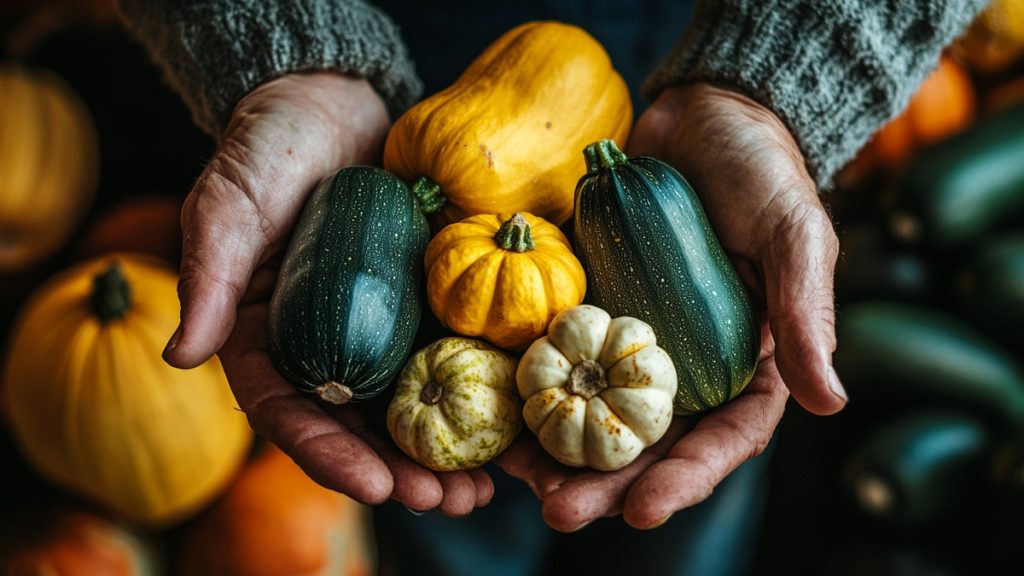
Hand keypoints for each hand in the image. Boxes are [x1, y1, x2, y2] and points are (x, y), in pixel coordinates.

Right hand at [163, 72, 491, 515]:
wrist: (334, 104)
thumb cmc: (270, 148)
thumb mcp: (230, 204)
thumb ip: (210, 276)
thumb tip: (180, 356)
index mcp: (267, 338)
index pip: (290, 412)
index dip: (329, 453)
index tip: (374, 484)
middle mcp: (324, 347)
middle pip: (357, 426)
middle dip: (399, 471)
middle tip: (445, 501)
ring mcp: (378, 330)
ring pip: (408, 406)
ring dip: (444, 453)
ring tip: (482, 490)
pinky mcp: (424, 304)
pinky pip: (450, 356)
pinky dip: (478, 396)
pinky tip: (511, 427)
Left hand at [497, 82, 845, 529]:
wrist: (704, 116)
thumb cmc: (763, 171)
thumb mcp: (795, 234)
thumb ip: (805, 315)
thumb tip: (831, 404)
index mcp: (748, 362)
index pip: (723, 438)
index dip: (685, 479)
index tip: (643, 511)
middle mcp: (688, 363)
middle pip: (648, 442)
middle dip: (605, 484)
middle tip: (558, 510)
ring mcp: (634, 339)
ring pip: (596, 414)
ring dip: (558, 453)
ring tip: (518, 478)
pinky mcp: (592, 308)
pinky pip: (560, 360)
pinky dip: (532, 392)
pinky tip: (499, 415)